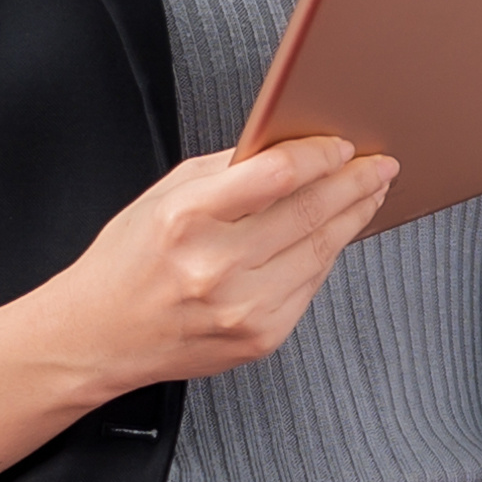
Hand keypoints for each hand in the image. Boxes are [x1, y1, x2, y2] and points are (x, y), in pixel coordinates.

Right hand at [44, 136, 400, 395]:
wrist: (100, 335)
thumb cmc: (129, 262)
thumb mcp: (162, 197)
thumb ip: (225, 171)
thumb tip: (288, 146)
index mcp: (186, 218)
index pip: (276, 175)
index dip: (320, 156)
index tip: (343, 146)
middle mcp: (216, 265)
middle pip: (310, 212)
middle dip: (355, 184)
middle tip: (380, 166)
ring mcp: (243, 307)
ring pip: (321, 250)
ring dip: (353, 217)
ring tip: (369, 194)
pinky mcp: (261, 336)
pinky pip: (311, 285)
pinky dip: (327, 255)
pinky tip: (335, 234)